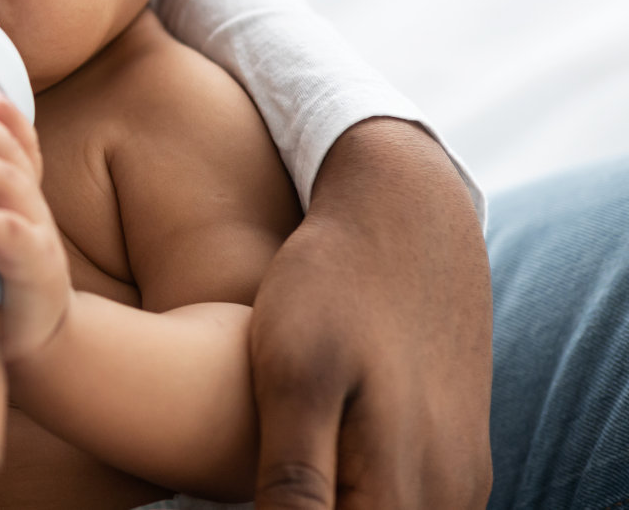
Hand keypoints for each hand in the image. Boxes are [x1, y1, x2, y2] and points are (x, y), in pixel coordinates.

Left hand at [249, 118, 492, 508]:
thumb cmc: (336, 285)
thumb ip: (294, 475)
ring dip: (330, 502)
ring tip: (271, 453)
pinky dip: (358, 490)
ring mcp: (459, 478)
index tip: (235, 490)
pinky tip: (314, 451)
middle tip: (257, 451)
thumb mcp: (294, 372)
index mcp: (399, 492)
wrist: (407, 214)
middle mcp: (446, 500)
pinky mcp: (458, 453)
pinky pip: (405, 499)